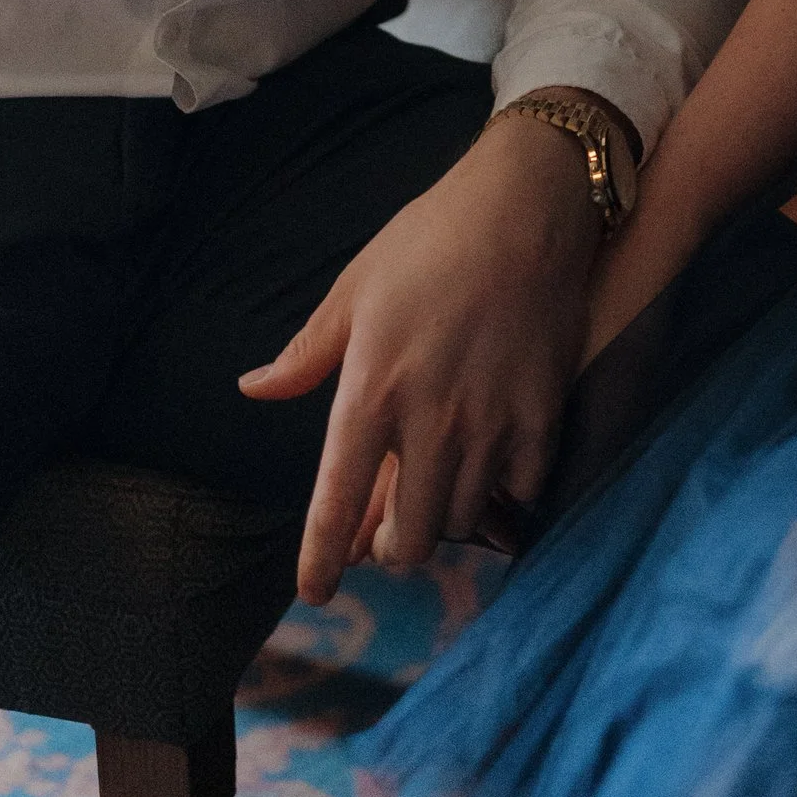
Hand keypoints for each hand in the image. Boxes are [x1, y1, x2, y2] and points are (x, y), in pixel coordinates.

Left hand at [240, 115, 601, 599]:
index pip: (336, 504)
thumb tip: (254, 388)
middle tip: (389, 525)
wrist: (526, 204)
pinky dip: (502, 495)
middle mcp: (429, 422)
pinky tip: (493, 470)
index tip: (316, 593)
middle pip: (408, 538)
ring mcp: (490, 423)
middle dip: (393, 546)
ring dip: (443, 517)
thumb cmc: (429, 238)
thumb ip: (307, 354)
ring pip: (460, 520)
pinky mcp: (542, 415)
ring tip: (438, 489)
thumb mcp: (355, 288)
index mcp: (371, 392)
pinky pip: (520, 493)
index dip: (321, 560)